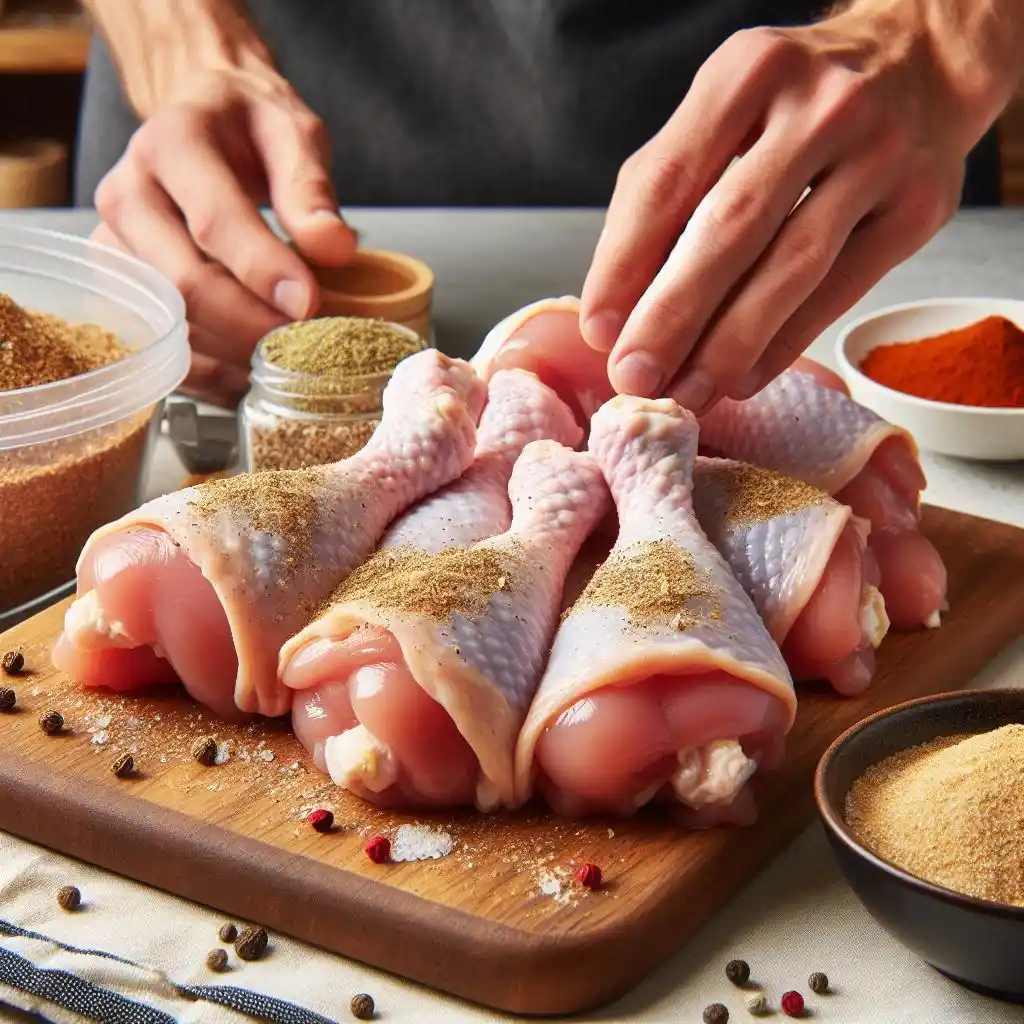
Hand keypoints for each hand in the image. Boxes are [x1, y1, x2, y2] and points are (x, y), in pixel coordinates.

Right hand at [92, 65, 356, 406]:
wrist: (202, 116)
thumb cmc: (248, 126)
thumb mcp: (291, 132)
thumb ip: (310, 187)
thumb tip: (334, 247)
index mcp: (172, 144)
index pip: (214, 220)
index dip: (263, 270)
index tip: (310, 304)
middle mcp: (129, 194)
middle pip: (185, 282)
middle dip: (252, 325)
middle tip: (306, 347)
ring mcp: (116, 246)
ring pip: (171, 323)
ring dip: (234, 355)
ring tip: (289, 364)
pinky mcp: (121, 288)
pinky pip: (162, 346)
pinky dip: (211, 373)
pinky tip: (253, 375)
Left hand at [579, 10, 987, 413]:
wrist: (920, 67)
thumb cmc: (793, 111)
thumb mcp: (722, 117)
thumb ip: (665, 198)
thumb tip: (618, 313)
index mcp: (747, 73)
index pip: (668, 182)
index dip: (624, 265)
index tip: (599, 331)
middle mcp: (821, 106)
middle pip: (731, 228)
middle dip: (673, 316)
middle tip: (636, 377)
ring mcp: (881, 153)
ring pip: (791, 267)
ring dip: (729, 344)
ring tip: (686, 393)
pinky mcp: (920, 207)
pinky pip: (839, 292)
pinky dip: (784, 344)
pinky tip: (743, 378)